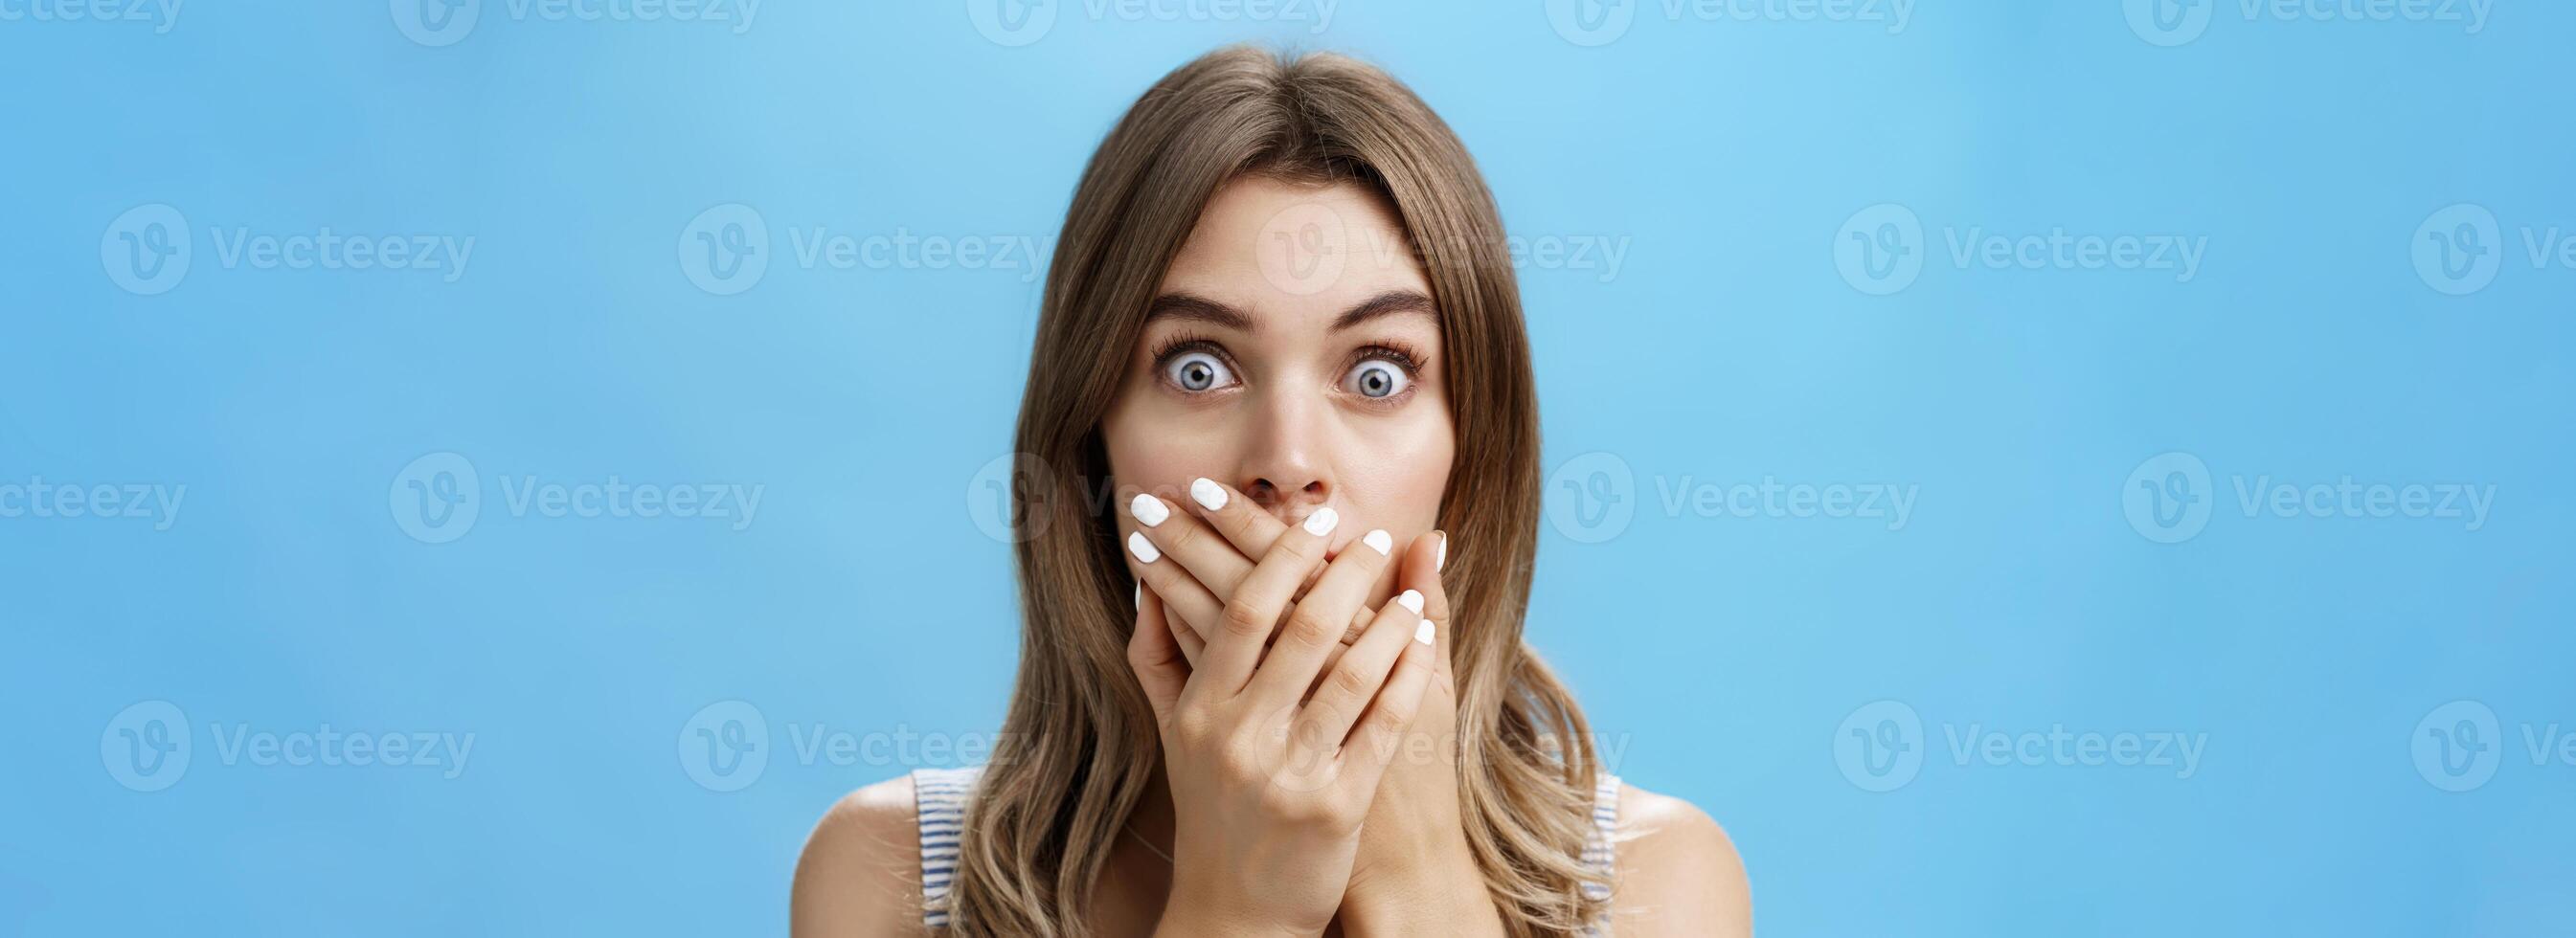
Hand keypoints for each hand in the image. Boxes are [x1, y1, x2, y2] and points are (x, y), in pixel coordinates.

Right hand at [1124, 494, 1440, 936]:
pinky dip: (1408, 676)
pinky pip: (1382, 725)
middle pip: (1300, 630)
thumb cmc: (1209, 810)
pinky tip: (1425, 643)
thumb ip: (1156, 653)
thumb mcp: (1172, 733)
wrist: (1235, 912)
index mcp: (1201, 711)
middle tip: (1375, 536)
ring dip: (1388, 621)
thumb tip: (1146, 577)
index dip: (1281, 556)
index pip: (1242, 611)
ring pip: (1349, 673)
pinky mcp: (1337, 806)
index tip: (1317, 519)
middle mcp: (1240, 737)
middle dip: (1344, 572)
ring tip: (1410, 592)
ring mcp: (1290, 772)